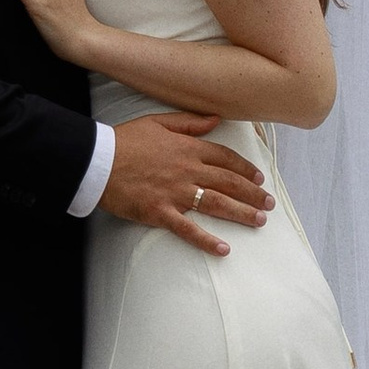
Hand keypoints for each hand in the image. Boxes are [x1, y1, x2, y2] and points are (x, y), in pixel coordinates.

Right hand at [104, 111, 273, 255]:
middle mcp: (188, 171)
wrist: (98, 160)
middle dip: (252, 194)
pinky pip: (189, 229)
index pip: (225, 159)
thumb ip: (190, 121)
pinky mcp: (161, 213)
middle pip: (229, 183)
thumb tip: (216, 118)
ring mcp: (176, 193)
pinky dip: (207, 240)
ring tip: (260, 221)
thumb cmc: (126, 140)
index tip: (258, 179)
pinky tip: (224, 249)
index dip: (245, 169)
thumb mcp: (159, 121)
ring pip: (217, 204)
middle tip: (269, 204)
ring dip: (242, 213)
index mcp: (189, 148)